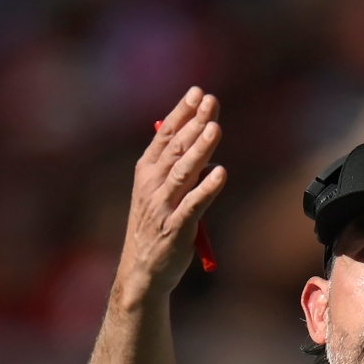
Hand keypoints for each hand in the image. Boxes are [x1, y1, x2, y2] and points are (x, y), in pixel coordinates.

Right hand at [112, 87, 227, 312]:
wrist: (143, 270)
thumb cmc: (156, 228)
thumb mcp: (159, 193)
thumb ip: (178, 171)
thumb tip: (206, 153)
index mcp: (146, 172)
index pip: (164, 135)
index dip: (182, 112)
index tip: (197, 92)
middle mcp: (151, 185)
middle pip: (176, 147)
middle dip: (194, 123)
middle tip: (211, 101)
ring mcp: (162, 206)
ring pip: (183, 171)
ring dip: (200, 148)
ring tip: (214, 128)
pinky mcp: (175, 228)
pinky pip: (193, 204)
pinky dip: (207, 188)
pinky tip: (220, 173)